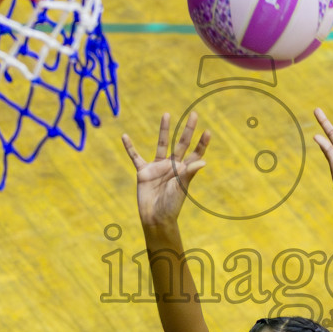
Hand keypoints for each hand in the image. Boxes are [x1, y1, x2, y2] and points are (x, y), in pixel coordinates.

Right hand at [122, 112, 211, 226]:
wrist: (155, 218)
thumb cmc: (171, 206)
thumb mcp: (181, 189)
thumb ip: (189, 173)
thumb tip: (203, 161)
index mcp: (184, 170)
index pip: (195, 153)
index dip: (202, 143)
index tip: (208, 131)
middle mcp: (172, 165)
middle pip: (181, 143)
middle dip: (187, 129)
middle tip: (194, 114)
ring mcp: (158, 167)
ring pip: (162, 144)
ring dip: (164, 130)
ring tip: (167, 114)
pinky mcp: (143, 172)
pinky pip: (135, 157)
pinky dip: (130, 147)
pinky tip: (125, 136)